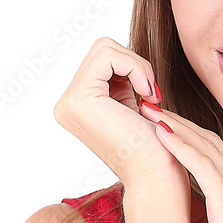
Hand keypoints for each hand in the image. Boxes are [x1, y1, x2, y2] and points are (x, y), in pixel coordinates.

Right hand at [53, 36, 187, 189]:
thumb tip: (120, 54)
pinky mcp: (80, 99)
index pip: (102, 58)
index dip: (133, 67)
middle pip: (102, 48)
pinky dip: (136, 68)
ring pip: (105, 47)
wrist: (156, 175)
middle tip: (152, 96)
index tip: (152, 96)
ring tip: (150, 97)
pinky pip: (109, 56)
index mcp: (77, 106)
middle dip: (135, 65)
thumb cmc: (155, 149)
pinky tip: (147, 96)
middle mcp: (66, 104)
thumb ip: (121, 81)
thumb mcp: (133, 105)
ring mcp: (69, 103)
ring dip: (138, 67)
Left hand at [138, 104, 222, 222]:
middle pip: (212, 144)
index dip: (187, 136)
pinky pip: (206, 168)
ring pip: (208, 149)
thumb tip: (178, 208)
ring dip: (176, 126)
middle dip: (179, 121)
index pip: (216, 156)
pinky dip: (182, 147)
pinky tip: (161, 133)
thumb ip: (203, 221)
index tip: (159, 123)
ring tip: (148, 108)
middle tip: (148, 102)